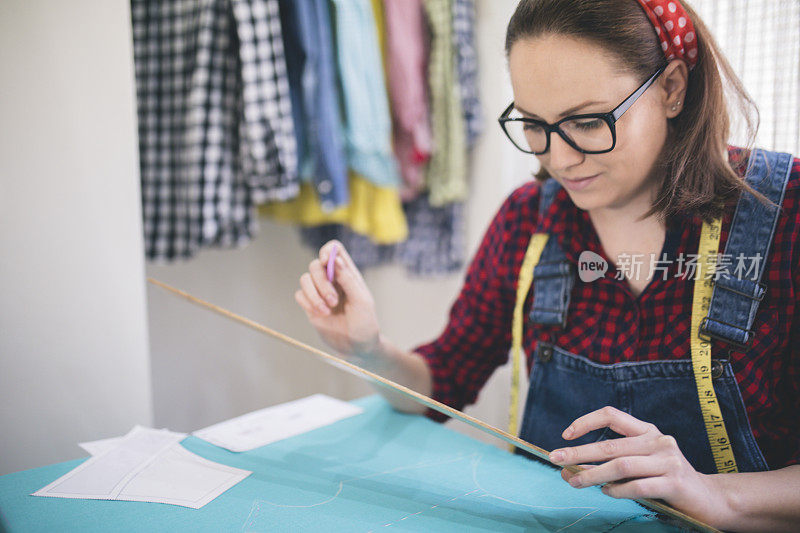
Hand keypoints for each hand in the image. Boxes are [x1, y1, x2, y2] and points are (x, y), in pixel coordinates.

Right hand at [294, 240, 384, 368]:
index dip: (327, 250)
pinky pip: (300, 295)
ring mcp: (320, 292)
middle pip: (315, 265)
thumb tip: (335, 260)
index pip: (334, 250)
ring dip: (314, 295)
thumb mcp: (361, 301)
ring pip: (305, 279)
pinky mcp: (311, 305)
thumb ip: (348, 280)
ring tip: (327, 311)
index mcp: (348, 274)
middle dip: (322, 283)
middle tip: (333, 301)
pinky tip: (321, 315)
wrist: (357, 347)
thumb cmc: (365, 323)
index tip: (325, 261)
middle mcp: (333, 280)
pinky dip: (307, 303)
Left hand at [548, 406, 732, 526]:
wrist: (710, 500)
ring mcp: (668, 461)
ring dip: (592, 475)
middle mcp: (658, 441)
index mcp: (648, 431)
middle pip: (610, 445)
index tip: (566, 434)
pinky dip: (618, 491)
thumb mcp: (641, 463)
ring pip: (620, 466)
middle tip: (556, 459)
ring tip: (574, 482)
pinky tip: (607, 493)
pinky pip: (638, 486)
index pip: (612, 415)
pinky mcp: (675, 483)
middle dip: (579, 453)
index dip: (587, 421)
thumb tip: (570, 470)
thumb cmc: (667, 480)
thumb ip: (612, 463)